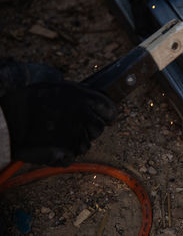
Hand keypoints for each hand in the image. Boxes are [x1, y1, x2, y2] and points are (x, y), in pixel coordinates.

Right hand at [0, 81, 116, 165]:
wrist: (7, 121)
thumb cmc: (28, 101)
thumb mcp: (57, 87)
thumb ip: (80, 94)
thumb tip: (94, 98)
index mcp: (84, 98)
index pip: (110, 110)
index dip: (107, 115)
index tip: (105, 118)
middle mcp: (84, 116)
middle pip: (99, 128)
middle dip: (89, 128)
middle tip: (71, 126)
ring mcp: (77, 135)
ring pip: (86, 144)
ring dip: (75, 142)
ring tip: (56, 135)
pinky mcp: (68, 152)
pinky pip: (72, 156)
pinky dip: (64, 154)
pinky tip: (51, 146)